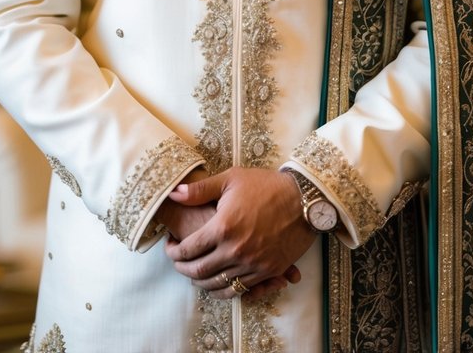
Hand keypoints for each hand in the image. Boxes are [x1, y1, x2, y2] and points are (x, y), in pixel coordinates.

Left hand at [164, 167, 314, 300]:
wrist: (303, 199)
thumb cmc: (266, 185)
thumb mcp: (231, 179)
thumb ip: (200, 190)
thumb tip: (174, 194)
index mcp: (223, 227)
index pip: (188, 249)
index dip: (174, 252)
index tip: (170, 248)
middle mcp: (236, 250)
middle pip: (199, 272)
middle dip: (183, 270)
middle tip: (178, 265)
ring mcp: (253, 264)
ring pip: (218, 285)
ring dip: (201, 284)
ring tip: (194, 276)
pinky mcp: (268, 272)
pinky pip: (240, 291)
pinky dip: (224, 292)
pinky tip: (217, 286)